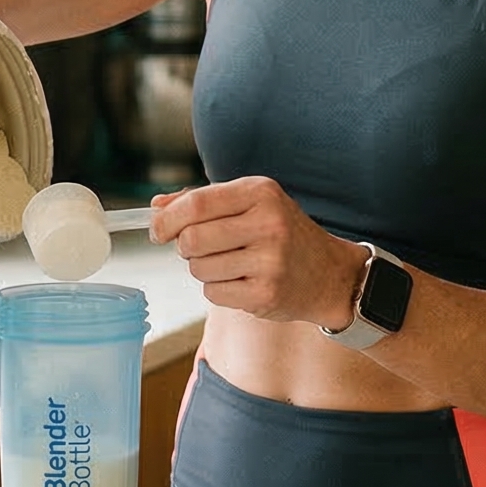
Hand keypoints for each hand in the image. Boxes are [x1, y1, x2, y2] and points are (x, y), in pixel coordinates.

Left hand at [147, 176, 365, 331]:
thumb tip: (156, 207)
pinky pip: (213, 293)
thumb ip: (202, 200)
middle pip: (192, 239)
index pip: (197, 204)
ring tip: (230, 264)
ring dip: (203, 269)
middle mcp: (268, 223)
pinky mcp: (266, 294)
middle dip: (185, 247)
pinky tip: (241, 281)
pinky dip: (218, 289)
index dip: (167, 219)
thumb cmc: (282, 233)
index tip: (157, 230)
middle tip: (199, 248)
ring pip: (199, 269)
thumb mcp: (250, 203)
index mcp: (260, 192)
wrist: (329, 273)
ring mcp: (269, 261)